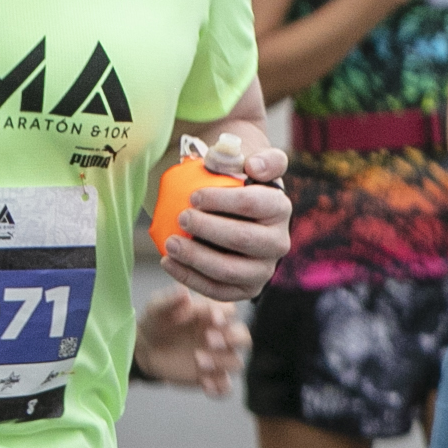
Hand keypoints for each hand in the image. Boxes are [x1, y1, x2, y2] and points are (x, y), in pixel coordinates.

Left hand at [132, 287, 247, 394]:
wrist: (144, 348)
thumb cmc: (155, 322)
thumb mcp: (156, 308)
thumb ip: (169, 300)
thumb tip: (185, 293)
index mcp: (212, 315)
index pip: (231, 312)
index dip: (225, 315)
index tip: (212, 318)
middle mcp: (221, 336)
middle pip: (244, 337)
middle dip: (231, 339)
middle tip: (208, 339)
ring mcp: (217, 358)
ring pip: (236, 363)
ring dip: (221, 362)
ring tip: (198, 360)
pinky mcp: (210, 377)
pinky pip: (225, 387)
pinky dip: (219, 388)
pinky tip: (204, 384)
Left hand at [160, 131, 290, 300]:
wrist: (230, 211)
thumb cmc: (232, 181)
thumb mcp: (245, 160)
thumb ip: (259, 157)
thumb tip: (254, 167)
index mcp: (279, 208)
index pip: (254, 204)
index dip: (221, 201)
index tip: (193, 197)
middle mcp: (278, 242)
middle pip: (244, 239)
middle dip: (208, 230)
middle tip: (182, 218)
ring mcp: (264, 268)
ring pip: (230, 271)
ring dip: (196, 258)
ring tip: (171, 243)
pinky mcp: (246, 288)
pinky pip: (218, 290)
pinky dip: (189, 278)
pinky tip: (168, 262)